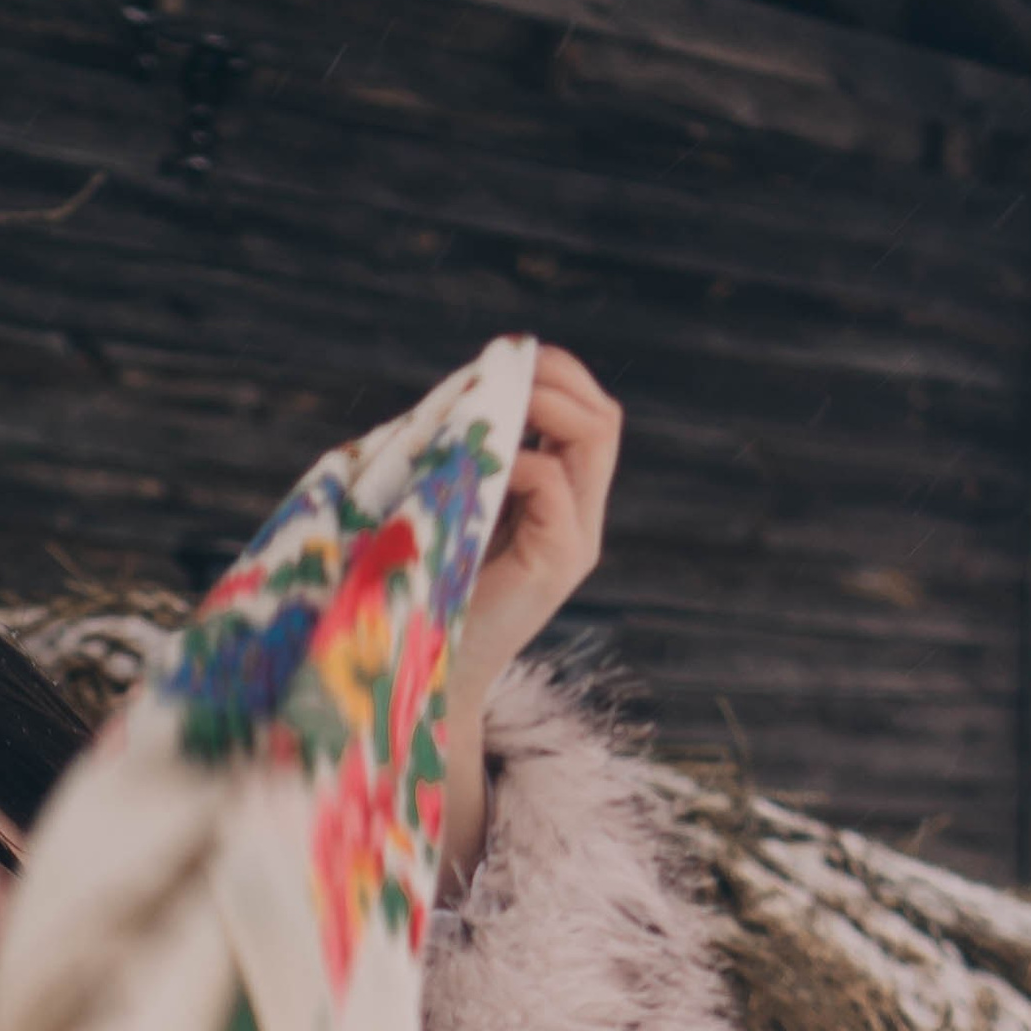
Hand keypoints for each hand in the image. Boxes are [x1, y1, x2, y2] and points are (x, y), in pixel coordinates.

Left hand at [455, 346, 622, 701]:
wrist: (429, 670)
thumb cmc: (428, 586)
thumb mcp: (454, 508)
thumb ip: (471, 462)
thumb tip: (463, 393)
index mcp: (560, 501)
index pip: (587, 416)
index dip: (556, 375)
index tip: (506, 360)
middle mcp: (578, 517)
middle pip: (603, 416)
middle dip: (557, 377)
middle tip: (505, 369)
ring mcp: (575, 540)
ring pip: (595, 437)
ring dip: (546, 403)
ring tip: (499, 402)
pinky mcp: (558, 563)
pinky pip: (555, 485)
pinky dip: (519, 461)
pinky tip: (479, 475)